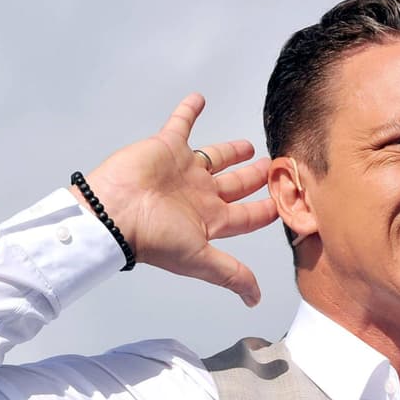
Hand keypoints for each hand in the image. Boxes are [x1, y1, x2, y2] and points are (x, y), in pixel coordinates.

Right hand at [71, 93, 277, 306]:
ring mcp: (183, 171)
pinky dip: (188, 111)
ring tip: (248, 145)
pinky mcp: (166, 148)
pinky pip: (180, 124)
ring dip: (231, 151)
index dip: (266, 210)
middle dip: (254, 178)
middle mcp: (198, 195)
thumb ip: (231, 274)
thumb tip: (255, 300)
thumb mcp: (200, 259)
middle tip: (273, 167)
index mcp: (209, 220)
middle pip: (235, 185)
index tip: (285, 203)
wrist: (114, 212)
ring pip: (214, 157)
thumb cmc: (153, 238)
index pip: (246, 216)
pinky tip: (199, 98)